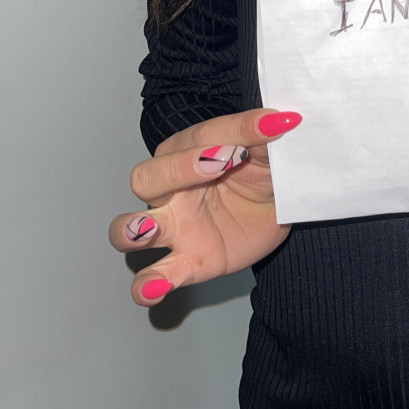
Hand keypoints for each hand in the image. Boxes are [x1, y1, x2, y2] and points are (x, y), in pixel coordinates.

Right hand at [109, 109, 300, 304]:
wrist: (280, 212)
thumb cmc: (263, 172)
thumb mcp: (269, 148)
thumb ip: (264, 136)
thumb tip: (279, 120)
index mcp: (189, 151)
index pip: (196, 138)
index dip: (228, 135)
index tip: (267, 129)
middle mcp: (172, 189)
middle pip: (147, 177)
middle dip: (176, 171)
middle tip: (218, 166)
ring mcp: (174, 228)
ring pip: (128, 229)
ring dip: (131, 230)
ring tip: (149, 229)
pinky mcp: (186, 263)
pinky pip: (152, 278)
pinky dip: (147, 286)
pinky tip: (156, 288)